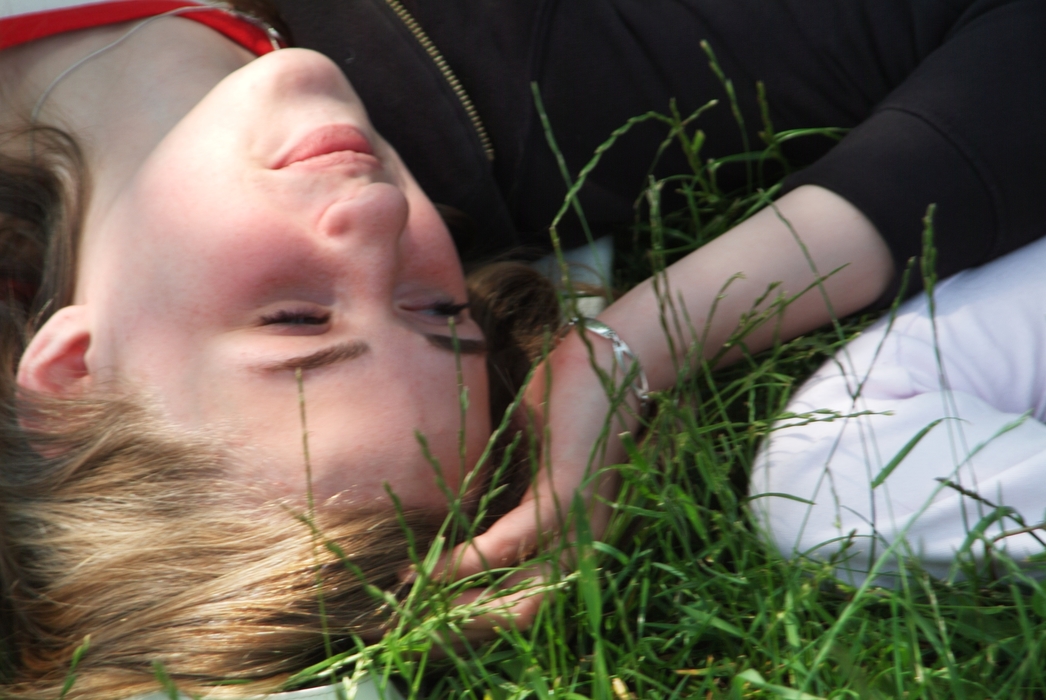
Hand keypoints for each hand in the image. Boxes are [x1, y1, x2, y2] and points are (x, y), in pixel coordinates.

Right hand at [439, 325, 638, 633]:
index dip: (471, 616)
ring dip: (462, 602)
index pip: (522, 600)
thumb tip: (448, 512)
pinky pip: (514, 541)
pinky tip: (436, 564)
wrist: (607, 358)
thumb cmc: (565, 404)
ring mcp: (577, 523)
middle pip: (522, 614)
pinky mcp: (567, 493)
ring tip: (415, 592)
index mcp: (569, 538)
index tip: (422, 613)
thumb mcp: (524, 459)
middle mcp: (580, 544)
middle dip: (463, 624)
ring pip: (523, 596)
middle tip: (409, 620)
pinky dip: (471, 559)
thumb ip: (498, 493)